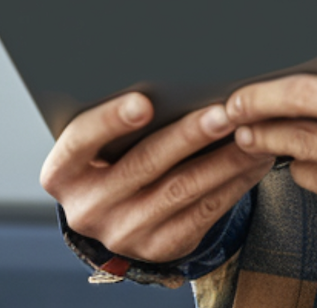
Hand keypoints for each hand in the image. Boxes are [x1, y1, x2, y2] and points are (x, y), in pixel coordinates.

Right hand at [40, 92, 274, 264]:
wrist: (119, 213)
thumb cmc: (114, 153)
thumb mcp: (101, 139)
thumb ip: (122, 113)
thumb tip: (173, 69)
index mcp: (63, 171)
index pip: (82, 140)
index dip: (111, 120)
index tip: (143, 102)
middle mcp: (87, 207)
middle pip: (143, 164)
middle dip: (188, 135)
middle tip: (224, 110)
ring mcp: (123, 232)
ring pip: (181, 190)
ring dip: (222, 159)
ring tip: (251, 131)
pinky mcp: (160, 247)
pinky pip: (203, 212)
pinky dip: (233, 183)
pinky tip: (253, 160)